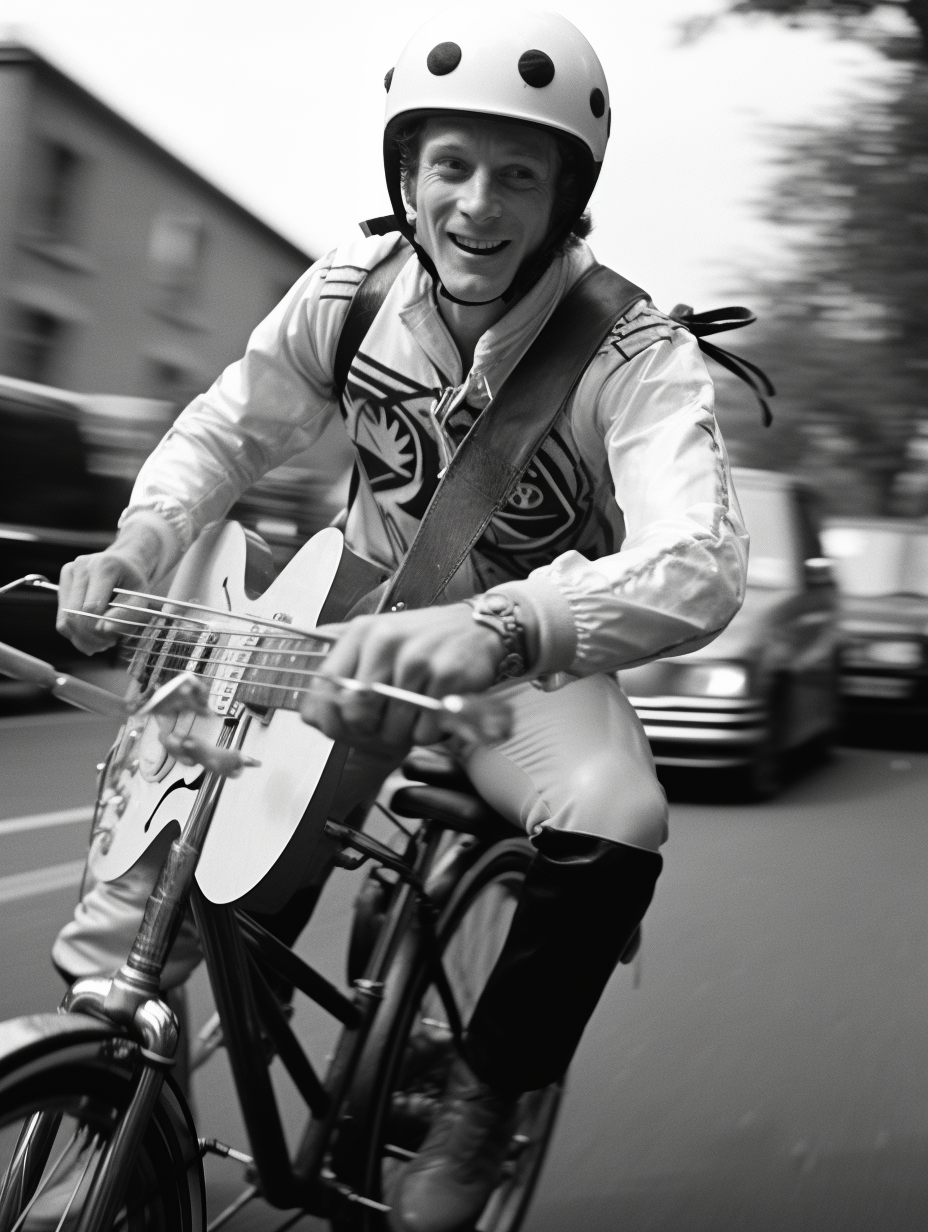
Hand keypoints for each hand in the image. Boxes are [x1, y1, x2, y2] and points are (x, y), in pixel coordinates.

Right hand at [56, 521, 166, 654]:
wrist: (124, 564)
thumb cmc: (133, 584)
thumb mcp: (141, 599)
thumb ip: (126, 615)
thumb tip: (104, 630)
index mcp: (104, 567)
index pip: (91, 607)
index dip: (98, 630)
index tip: (113, 639)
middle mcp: (82, 566)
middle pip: (74, 615)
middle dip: (89, 637)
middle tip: (108, 644)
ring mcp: (69, 572)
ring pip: (64, 619)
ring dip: (81, 639)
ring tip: (101, 642)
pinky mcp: (62, 582)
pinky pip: (61, 618)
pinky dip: (74, 633)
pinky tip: (91, 634)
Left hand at [299, 604, 505, 755]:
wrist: (477, 625)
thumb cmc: (423, 639)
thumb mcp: (377, 638)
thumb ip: (342, 667)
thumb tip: (309, 711)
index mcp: (363, 632)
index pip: (327, 687)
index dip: (331, 717)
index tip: (343, 727)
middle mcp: (387, 641)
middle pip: (358, 712)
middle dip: (369, 731)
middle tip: (384, 727)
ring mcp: (418, 658)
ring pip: (393, 726)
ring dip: (403, 734)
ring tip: (414, 714)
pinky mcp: (447, 676)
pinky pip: (425, 729)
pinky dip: (428, 732)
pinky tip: (434, 712)